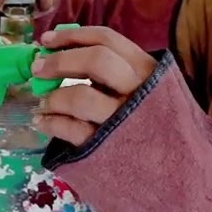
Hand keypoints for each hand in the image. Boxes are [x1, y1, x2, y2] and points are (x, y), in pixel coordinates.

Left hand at [30, 26, 158, 145]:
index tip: (46, 39)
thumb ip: (118, 72)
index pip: (107, 40)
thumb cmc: (152, 126)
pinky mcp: (108, 149)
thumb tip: (65, 54)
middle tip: (38, 68)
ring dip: (53, 97)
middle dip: (60, 61)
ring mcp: (123, 122)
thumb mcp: (148, 91)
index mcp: (147, 70)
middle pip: (96, 61)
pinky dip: (51, 123)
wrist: (173, 175)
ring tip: (42, 103)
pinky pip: (72, 130)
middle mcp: (138, 92)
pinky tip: (42, 121)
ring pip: (81, 97)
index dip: (72, 36)